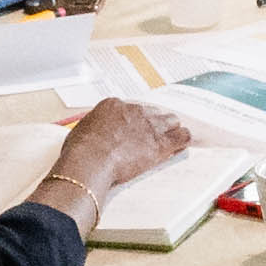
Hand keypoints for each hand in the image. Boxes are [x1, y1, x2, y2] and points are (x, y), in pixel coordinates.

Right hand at [43, 96, 195, 208]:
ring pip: (170, 121)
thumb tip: (95, 134)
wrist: (90, 160)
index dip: (137, 121)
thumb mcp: (83, 130)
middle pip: (154, 112)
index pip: (133, 109)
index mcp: (114, 105)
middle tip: (154, 135)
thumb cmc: (81, 150)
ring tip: (172, 139)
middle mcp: (134, 111)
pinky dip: (184, 140)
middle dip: (155, 123)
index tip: (136, 129)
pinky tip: (184, 144)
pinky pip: (181, 137)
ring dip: (170, 130)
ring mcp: (149, 125)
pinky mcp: (160, 143)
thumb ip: (95, 128)